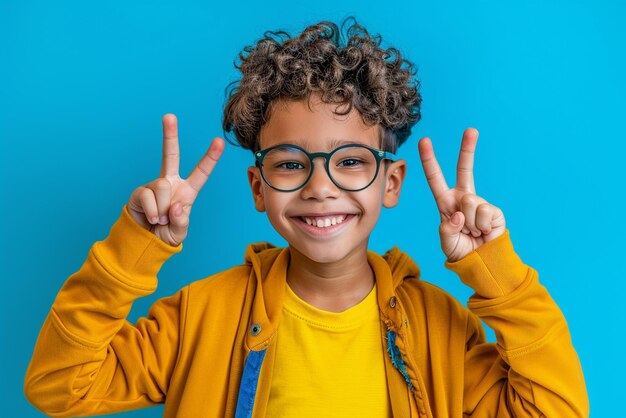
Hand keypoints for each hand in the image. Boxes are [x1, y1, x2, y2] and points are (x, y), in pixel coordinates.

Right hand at [128, 114, 224, 245]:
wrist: (144, 242)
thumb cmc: (166, 235)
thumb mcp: (180, 233)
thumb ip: (181, 222)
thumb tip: (175, 206)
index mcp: (187, 191)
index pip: (201, 172)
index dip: (210, 158)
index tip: (219, 141)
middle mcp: (171, 184)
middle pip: (170, 155)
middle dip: (169, 135)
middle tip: (169, 115)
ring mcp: (154, 186)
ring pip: (162, 186)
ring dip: (163, 208)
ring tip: (160, 219)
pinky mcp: (140, 192)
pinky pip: (149, 197)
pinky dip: (152, 212)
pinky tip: (151, 218)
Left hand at [418, 128, 505, 261]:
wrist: (481, 263)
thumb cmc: (460, 251)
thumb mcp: (446, 241)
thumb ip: (447, 229)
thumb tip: (459, 215)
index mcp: (446, 202)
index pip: (435, 178)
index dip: (429, 160)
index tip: (424, 141)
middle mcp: (463, 198)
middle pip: (464, 169)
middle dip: (467, 149)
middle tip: (471, 129)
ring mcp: (479, 203)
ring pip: (470, 202)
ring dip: (469, 223)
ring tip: (472, 233)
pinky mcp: (494, 212)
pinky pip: (484, 213)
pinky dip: (481, 227)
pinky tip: (484, 233)